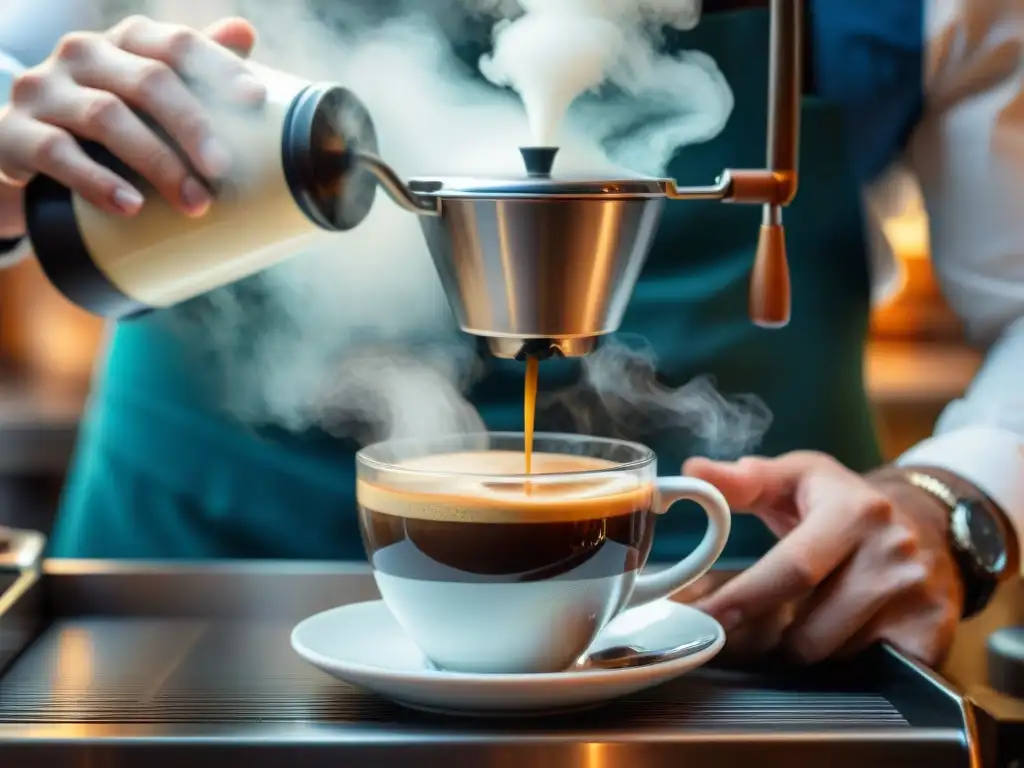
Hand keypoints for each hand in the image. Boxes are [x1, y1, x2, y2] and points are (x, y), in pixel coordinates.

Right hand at [0, 15, 265, 222]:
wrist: (27, 152)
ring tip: (194, 203)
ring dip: (157, 162)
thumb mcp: (149, 95)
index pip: (177, 44)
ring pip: (107, 117)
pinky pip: (57, 153)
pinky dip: (98, 181)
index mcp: (125, 42)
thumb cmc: (110, 121)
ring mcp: (44, 90)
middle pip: (149, 81)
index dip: (218, 67)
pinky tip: (131, 206)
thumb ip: (193, 66)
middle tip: (223, 170)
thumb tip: (245, 31)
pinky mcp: (15, 133)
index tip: (254, 100)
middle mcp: (82, 54)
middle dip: (192, 127)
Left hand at [684, 452, 964, 666]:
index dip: (745, 599)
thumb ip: (743, 479)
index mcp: (854, 511)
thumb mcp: (798, 477)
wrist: (928, 523)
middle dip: (769, 637)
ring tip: (804, 618)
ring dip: (807, 648)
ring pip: (834, 656)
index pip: (793, 569)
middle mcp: (892, 553)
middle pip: (809, 630)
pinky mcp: (934, 632)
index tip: (708, 618)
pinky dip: (846, 662)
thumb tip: (693, 472)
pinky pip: (870, 670)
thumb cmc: (844, 502)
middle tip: (750, 627)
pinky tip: (842, 635)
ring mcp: (917, 596)